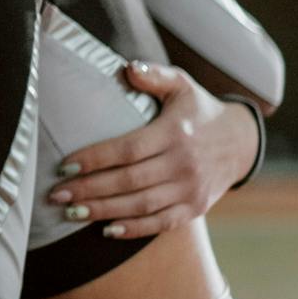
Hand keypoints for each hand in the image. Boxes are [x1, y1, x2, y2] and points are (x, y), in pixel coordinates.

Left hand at [46, 61, 259, 239]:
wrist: (241, 141)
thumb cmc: (199, 110)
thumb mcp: (181, 84)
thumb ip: (154, 75)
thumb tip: (127, 68)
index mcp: (174, 133)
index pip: (128, 149)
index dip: (94, 159)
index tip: (64, 165)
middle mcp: (183, 164)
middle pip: (129, 181)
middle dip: (89, 190)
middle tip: (56, 195)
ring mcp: (190, 189)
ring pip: (141, 205)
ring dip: (104, 211)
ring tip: (71, 212)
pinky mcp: (195, 208)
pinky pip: (161, 223)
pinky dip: (134, 229)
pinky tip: (106, 230)